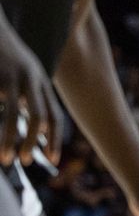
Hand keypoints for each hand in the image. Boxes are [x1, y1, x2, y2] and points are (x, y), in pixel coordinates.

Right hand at [0, 11, 61, 166]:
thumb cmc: (7, 54)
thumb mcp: (27, 72)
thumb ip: (34, 97)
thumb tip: (40, 128)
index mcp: (42, 82)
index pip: (55, 115)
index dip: (56, 139)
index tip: (53, 160)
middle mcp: (31, 79)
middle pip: (39, 116)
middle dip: (34, 142)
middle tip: (27, 161)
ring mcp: (10, 76)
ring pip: (13, 114)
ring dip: (10, 138)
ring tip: (5, 158)